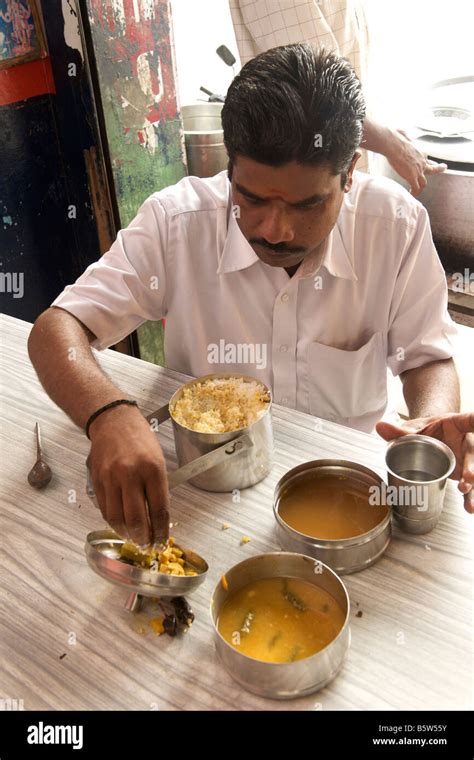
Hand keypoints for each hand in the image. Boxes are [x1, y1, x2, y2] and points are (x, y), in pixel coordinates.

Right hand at [88, 405, 169, 544]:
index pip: (159, 510)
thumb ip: (159, 488)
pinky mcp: (97, 480)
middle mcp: (131, 474)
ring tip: (134, 538)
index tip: (162, 542)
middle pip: (137, 519)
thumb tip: (159, 519)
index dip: (161, 532)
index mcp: (152, 469)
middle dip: (143, 538)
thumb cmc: (140, 439)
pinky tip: (121, 525)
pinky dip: (113, 522)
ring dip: (127, 534)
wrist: (113, 421)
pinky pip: (105, 509)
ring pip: (117, 518)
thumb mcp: (159, 460)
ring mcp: (111, 478)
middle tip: (147, 545)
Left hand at [376, 413, 473, 513]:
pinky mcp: (464, 474)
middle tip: (467, 478)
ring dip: (471, 487)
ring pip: (473, 473)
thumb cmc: (427, 430)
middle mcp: (465, 442)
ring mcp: (466, 460)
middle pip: (471, 453)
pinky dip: (468, 498)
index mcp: (455, 425)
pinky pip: (469, 487)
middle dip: (471, 467)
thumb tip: (380, 426)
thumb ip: (399, 430)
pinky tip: (468, 508)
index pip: (467, 420)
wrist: (432, 436)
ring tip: (468, 499)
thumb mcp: (413, 428)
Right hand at [387, 129, 446, 195]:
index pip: (426, 158)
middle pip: (432, 169)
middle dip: (438, 169)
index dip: (430, 161)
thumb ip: (404, 135)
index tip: (431, 161)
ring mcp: (418, 170)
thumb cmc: (396, 138)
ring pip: (424, 183)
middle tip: (443, 167)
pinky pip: (415, 188)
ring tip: (418, 191)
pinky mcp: (412, 177)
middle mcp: (421, 162)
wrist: (393, 144)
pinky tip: (411, 194)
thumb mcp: (403, 134)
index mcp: (419, 152)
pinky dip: (414, 192)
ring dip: (421, 188)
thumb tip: (401, 132)